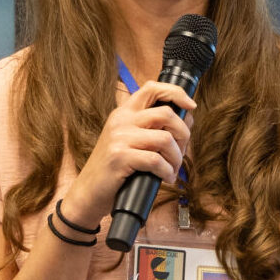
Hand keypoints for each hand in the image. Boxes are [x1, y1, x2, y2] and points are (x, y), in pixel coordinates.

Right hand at [60, 80, 194, 226]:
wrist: (88, 191)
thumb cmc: (115, 168)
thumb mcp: (130, 141)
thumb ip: (152, 128)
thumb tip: (186, 119)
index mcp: (124, 113)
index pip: (152, 88)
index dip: (176, 93)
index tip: (190, 107)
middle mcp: (121, 120)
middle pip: (166, 114)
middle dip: (184, 134)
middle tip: (181, 152)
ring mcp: (119, 138)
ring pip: (165, 139)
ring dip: (176, 158)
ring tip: (172, 170)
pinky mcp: (119, 157)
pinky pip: (156, 160)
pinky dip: (167, 172)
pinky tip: (165, 178)